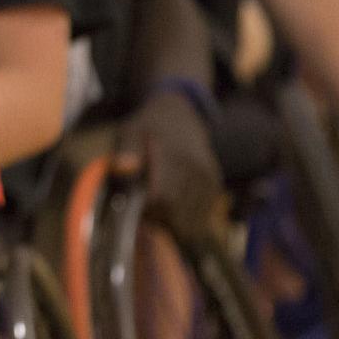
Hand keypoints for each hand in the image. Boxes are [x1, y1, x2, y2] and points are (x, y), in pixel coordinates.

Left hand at [117, 92, 223, 242]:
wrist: (178, 115)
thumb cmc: (147, 127)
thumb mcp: (130, 131)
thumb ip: (127, 150)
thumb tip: (123, 168)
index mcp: (176, 156)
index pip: (163, 199)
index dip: (145, 210)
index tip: (133, 207)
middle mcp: (198, 170)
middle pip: (177, 215)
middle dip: (156, 219)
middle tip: (141, 207)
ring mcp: (210, 179)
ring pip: (190, 222)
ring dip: (170, 222)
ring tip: (155, 203)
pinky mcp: (215, 186)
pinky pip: (200, 218)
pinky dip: (183, 219)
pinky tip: (171, 204)